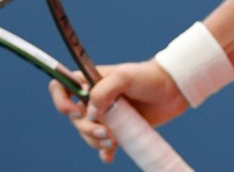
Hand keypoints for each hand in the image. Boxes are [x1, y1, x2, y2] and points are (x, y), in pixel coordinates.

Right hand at [49, 61, 187, 164]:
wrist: (172, 90)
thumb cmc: (148, 77)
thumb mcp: (125, 76)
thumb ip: (104, 90)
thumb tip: (90, 112)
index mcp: (91, 81)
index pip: (62, 86)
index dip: (60, 100)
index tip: (74, 111)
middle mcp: (94, 98)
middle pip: (74, 118)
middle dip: (87, 129)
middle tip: (106, 132)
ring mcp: (106, 115)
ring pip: (87, 133)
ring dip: (95, 141)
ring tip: (113, 141)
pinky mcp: (118, 129)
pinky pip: (103, 145)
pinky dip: (103, 152)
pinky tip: (109, 156)